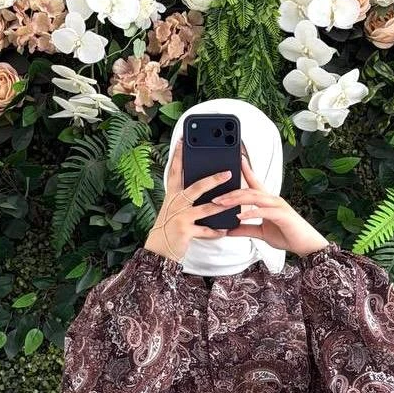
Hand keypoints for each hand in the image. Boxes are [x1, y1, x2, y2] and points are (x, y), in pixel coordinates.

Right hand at [144, 137, 232, 261]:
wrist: (158, 251)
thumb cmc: (168, 228)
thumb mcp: (172, 209)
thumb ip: (183, 197)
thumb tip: (198, 184)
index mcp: (173, 195)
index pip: (175, 171)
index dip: (179, 156)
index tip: (183, 140)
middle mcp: (176, 203)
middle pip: (196, 187)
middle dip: (213, 179)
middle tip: (227, 173)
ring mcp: (181, 217)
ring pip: (205, 208)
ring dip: (222, 205)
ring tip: (234, 201)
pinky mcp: (185, 231)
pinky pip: (205, 230)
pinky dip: (216, 231)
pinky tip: (225, 230)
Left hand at [210, 153, 329, 257]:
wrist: (305, 245)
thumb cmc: (287, 236)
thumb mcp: (262, 233)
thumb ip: (246, 229)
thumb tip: (230, 230)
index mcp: (268, 202)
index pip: (254, 183)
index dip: (246, 170)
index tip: (236, 160)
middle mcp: (273, 200)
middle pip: (249, 190)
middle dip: (231, 192)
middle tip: (215, 197)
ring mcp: (278, 206)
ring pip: (254, 197)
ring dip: (237, 200)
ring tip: (222, 203)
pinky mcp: (282, 215)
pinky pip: (263, 211)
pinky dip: (251, 213)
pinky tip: (240, 216)